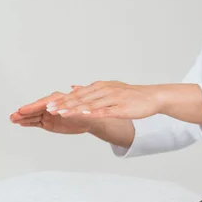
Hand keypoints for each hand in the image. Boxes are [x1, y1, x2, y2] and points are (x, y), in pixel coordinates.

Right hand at [10, 90, 96, 133]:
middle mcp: (51, 106)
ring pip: (33, 116)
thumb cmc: (88, 111)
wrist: (91, 120)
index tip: (23, 110)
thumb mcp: (84, 108)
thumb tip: (74, 91)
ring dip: (23, 118)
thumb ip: (76, 104)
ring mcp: (48, 114)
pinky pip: (36, 123)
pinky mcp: (48, 123)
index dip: (33, 107)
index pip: (43, 103)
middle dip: (24, 113)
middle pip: (35, 109)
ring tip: (12, 119)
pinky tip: (20, 123)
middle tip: (13, 116)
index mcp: (59, 99)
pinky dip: (28, 123)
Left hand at [47, 81, 161, 119]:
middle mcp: (104, 91)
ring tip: (61, 113)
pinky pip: (105, 111)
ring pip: (90, 104)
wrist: (152, 97)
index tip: (49, 105)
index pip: (78, 94)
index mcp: (100, 86)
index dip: (63, 100)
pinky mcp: (121, 108)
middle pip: (81, 99)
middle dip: (64, 104)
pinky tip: (83, 115)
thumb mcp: (108, 89)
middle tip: (49, 109)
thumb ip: (90, 90)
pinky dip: (93, 113)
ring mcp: (113, 99)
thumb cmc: (130, 95)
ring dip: (74, 109)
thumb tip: (72, 88)